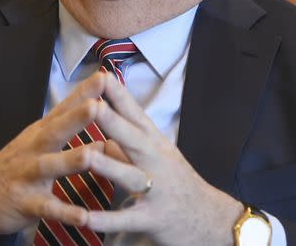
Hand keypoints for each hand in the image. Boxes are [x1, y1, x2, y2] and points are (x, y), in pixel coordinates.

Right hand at [0, 72, 114, 244]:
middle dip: (77, 117)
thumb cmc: (14, 167)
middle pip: (56, 130)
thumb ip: (66, 128)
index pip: (64, 108)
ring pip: (50, 166)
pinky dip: (65, 212)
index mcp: (40, 133)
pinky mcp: (25, 203)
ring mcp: (28, 175)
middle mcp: (34, 149)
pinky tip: (84, 216)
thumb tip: (101, 115)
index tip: (104, 76)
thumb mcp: (36, 142)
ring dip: (71, 160)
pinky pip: (47, 208)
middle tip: (98, 105)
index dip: (83, 92)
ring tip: (92, 155)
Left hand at [86, 73, 243, 245]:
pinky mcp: (152, 219)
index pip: (136, 115)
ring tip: (87, 155)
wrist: (210, 219)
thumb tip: (99, 130)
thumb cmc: (177, 184)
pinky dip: (106, 220)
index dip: (120, 96)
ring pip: (131, 176)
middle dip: (113, 121)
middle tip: (93, 104)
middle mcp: (157, 163)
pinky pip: (126, 220)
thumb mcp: (155, 158)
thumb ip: (125, 146)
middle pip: (134, 138)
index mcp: (155, 145)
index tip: (102, 75)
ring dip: (109, 166)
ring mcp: (156, 190)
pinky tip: (85, 219)